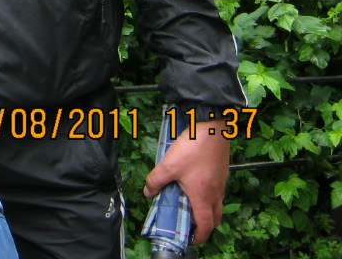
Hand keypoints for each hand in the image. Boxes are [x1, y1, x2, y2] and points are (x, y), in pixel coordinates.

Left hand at [143, 124, 230, 242]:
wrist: (212, 128)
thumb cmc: (192, 149)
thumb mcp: (168, 165)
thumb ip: (155, 180)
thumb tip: (147, 192)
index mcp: (203, 197)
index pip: (206, 225)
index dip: (199, 236)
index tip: (191, 239)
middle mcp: (216, 194)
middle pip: (215, 218)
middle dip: (204, 226)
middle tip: (191, 225)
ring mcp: (221, 183)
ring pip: (217, 204)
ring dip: (206, 210)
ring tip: (190, 205)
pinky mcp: (221, 173)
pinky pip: (217, 192)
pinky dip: (208, 196)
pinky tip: (194, 185)